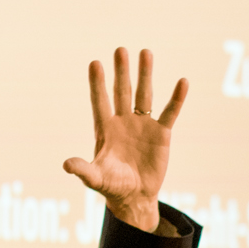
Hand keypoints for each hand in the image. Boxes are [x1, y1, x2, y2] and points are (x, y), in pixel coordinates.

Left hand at [63, 47, 187, 233]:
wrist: (136, 197)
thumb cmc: (112, 187)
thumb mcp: (96, 179)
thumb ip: (83, 170)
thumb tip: (66, 164)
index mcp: (105, 130)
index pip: (100, 102)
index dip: (97, 84)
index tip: (95, 63)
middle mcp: (123, 122)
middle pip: (122, 92)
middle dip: (121, 72)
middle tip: (120, 50)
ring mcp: (142, 125)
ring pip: (144, 95)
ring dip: (145, 75)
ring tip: (146, 52)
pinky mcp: (161, 133)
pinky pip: (170, 112)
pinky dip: (176, 98)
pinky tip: (182, 82)